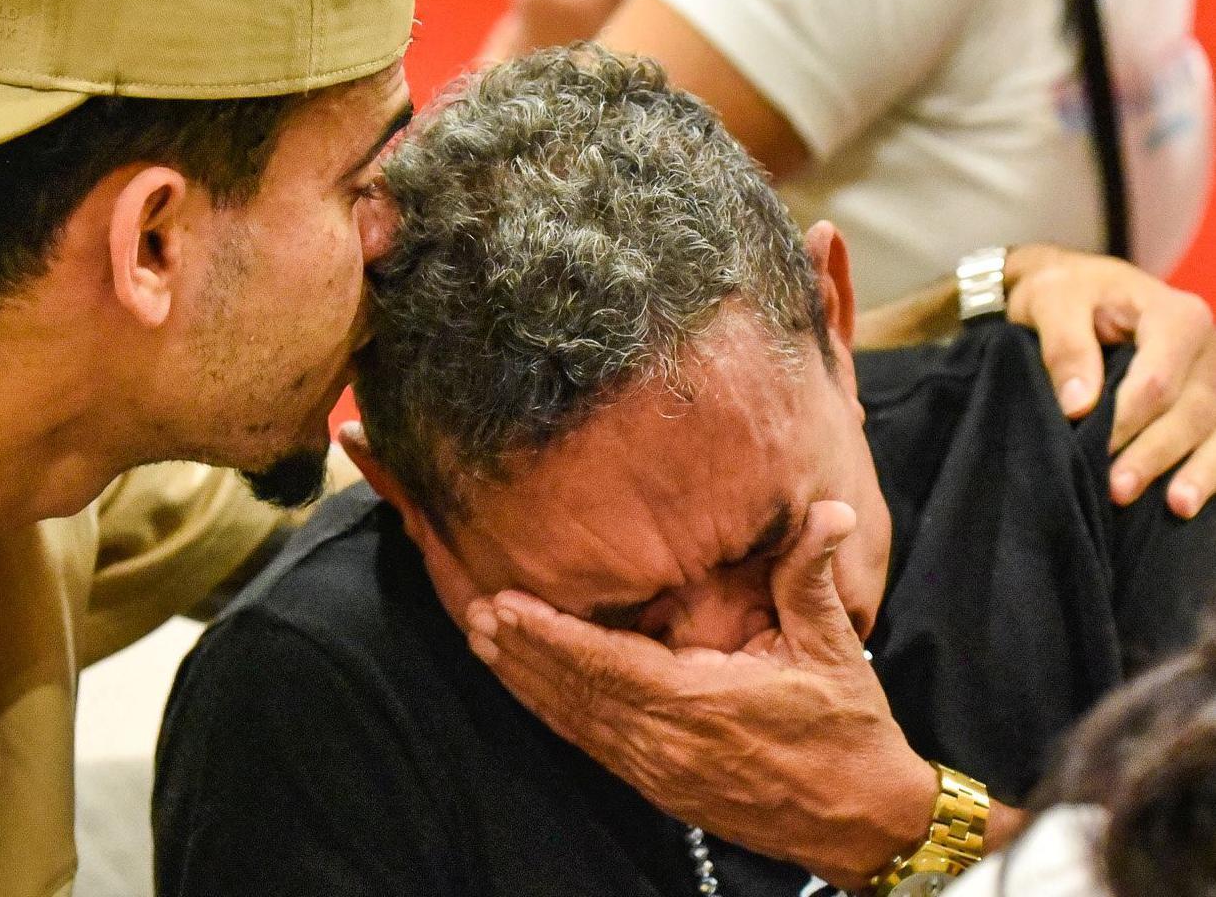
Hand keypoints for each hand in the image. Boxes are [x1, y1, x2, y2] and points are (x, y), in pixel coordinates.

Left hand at [462, 502, 936, 889]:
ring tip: (480, 637)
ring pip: (574, 720)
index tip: (505, 604)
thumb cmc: (847, 732)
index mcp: (702, 705)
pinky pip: (589, 743)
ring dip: (524, 680)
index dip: (551, 635)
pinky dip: (551, 710)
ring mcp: (657, 769)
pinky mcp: (656, 785)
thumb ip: (809, 576)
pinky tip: (524, 685)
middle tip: (473, 608)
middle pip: (576, 692)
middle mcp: (667, 742)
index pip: (608, 665)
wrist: (860, 824)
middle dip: (521, 651)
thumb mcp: (833, 649)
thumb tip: (824, 509)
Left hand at [1006, 245, 1215, 515]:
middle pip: (1191, 409)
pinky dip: (1212, 469)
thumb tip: (1078, 405)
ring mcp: (1214, 377)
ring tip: (1175, 508)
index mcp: (1175, 315)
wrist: (1078, 289)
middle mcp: (1208, 347)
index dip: (1127, 419)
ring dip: (1196, 472)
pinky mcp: (1209, 400)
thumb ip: (1065, 346)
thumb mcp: (1052, 302)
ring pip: (1214, 429)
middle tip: (1117, 490)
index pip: (1158, 380)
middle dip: (1155, 453)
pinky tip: (1192, 502)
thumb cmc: (1065, 293)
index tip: (1093, 447)